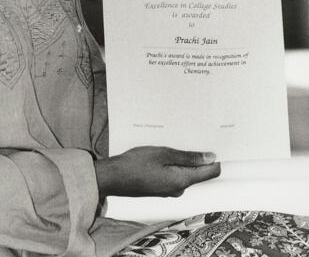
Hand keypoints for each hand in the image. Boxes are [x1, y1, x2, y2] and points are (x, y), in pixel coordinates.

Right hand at [94, 146, 220, 198]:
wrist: (114, 178)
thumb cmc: (136, 163)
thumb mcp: (163, 154)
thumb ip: (188, 157)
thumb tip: (211, 158)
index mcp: (182, 180)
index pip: (210, 173)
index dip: (214, 159)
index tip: (212, 144)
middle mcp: (179, 189)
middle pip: (197, 173)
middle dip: (195, 157)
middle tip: (188, 138)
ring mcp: (169, 191)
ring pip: (184, 173)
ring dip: (181, 160)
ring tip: (169, 144)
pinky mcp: (160, 189)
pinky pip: (173, 176)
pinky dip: (171, 165)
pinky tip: (160, 155)